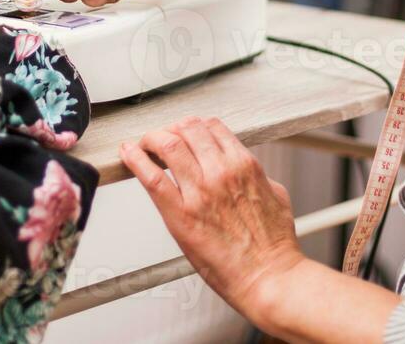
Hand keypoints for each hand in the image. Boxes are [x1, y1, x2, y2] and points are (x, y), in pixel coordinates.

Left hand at [120, 116, 304, 321]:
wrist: (268, 277)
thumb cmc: (274, 245)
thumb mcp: (275, 195)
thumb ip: (256, 176)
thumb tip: (244, 170)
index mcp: (244, 165)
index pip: (211, 126)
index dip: (192, 126)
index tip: (184, 133)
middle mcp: (221, 172)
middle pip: (187, 128)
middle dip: (171, 129)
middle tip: (162, 139)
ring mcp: (200, 192)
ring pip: (168, 144)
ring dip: (152, 139)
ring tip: (144, 146)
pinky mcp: (180, 215)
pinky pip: (151, 178)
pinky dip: (136, 160)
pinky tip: (128, 154)